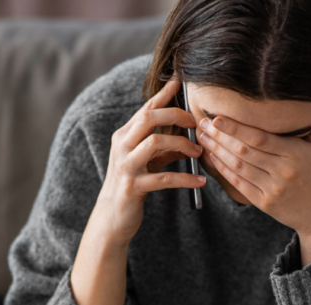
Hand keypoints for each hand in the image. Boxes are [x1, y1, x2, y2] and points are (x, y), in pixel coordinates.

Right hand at [96, 78, 204, 245]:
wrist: (111, 218)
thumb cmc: (130, 188)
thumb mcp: (145, 164)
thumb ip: (163, 150)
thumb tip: (189, 140)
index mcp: (123, 137)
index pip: (146, 109)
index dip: (164, 93)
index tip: (180, 80)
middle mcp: (122, 147)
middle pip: (149, 118)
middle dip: (176, 115)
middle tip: (196, 123)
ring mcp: (126, 166)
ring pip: (156, 142)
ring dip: (182, 144)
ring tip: (199, 153)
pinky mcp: (133, 187)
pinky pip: (164, 178)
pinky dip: (185, 179)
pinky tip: (200, 182)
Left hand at [197, 93, 310, 252]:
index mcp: (297, 155)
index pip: (260, 138)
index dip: (237, 128)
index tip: (218, 118)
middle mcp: (282, 172)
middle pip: (243, 151)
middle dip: (220, 136)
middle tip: (202, 123)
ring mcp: (270, 189)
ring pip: (237, 167)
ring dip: (216, 151)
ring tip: (202, 137)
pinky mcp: (262, 203)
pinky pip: (238, 184)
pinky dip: (223, 170)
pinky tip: (212, 157)